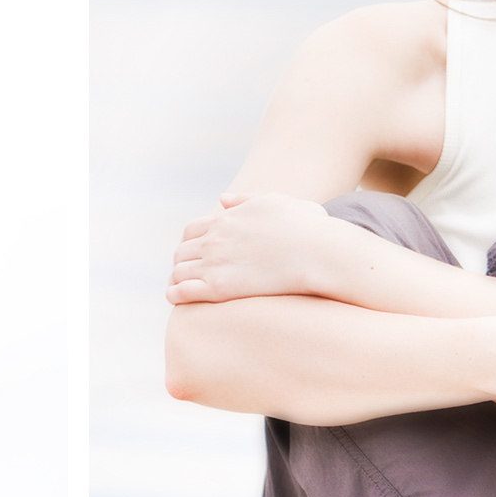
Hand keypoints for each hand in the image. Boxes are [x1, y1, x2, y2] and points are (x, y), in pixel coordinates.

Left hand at [170, 192, 333, 303]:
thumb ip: (245, 199)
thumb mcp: (275, 201)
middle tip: (189, 276)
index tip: (196, 255)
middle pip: (181, 251)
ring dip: (178, 280)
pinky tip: (178, 299)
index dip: (190, 244)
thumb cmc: (307, 229)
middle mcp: (216, 239)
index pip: (191, 230)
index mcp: (227, 218)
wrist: (320, 253)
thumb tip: (222, 198)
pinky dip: (175, 295)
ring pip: (178, 271)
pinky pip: (182, 291)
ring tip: (182, 290)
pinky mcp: (219, 287)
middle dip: (183, 262)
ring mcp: (215, 262)